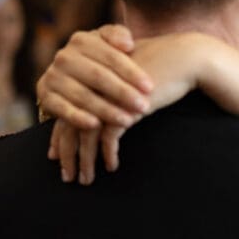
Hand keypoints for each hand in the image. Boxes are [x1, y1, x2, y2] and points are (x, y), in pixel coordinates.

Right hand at [37, 25, 152, 130]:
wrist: (66, 77)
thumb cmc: (97, 60)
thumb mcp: (107, 43)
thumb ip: (117, 35)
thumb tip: (127, 44)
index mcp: (81, 40)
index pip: (111, 57)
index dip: (131, 73)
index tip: (149, 87)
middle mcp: (64, 56)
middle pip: (98, 76)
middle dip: (122, 93)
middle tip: (143, 106)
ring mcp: (53, 77)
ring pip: (83, 95)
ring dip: (106, 109)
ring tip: (127, 120)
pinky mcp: (45, 96)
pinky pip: (63, 109)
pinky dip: (78, 117)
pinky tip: (96, 125)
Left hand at [39, 26, 212, 183]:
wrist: (182, 58)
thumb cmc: (154, 69)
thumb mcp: (123, 80)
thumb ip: (106, 96)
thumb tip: (94, 120)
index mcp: (87, 79)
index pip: (65, 113)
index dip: (59, 137)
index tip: (56, 157)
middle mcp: (91, 87)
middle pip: (70, 126)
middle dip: (68, 155)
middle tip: (68, 177)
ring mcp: (106, 96)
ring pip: (86, 135)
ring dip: (86, 161)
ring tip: (86, 179)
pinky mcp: (123, 105)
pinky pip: (109, 137)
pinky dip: (108, 154)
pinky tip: (112, 166)